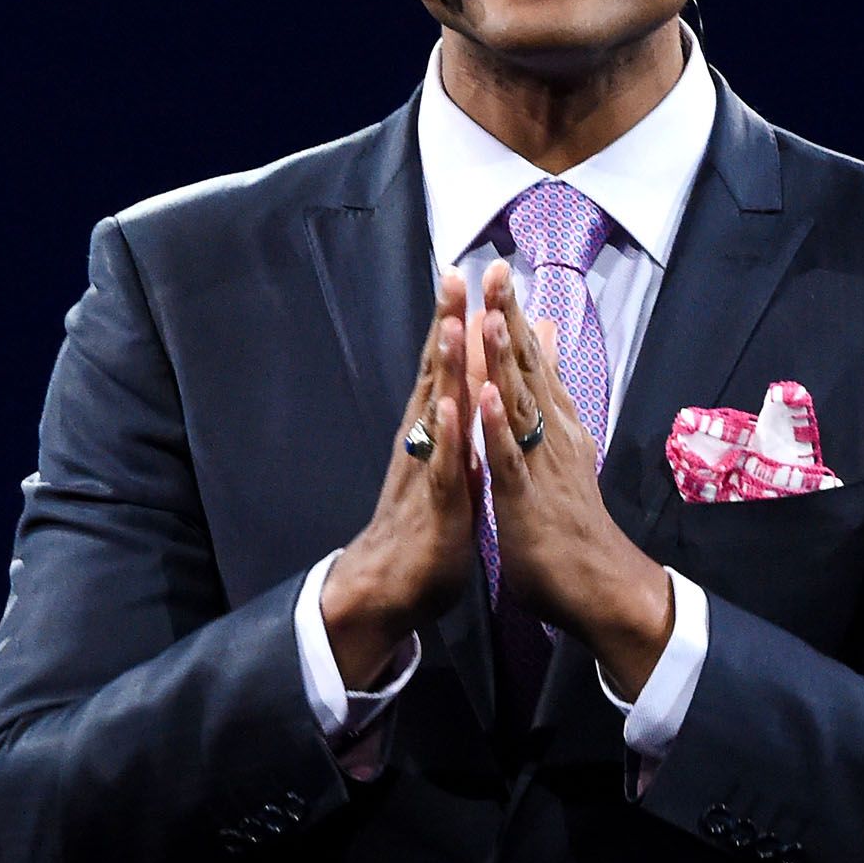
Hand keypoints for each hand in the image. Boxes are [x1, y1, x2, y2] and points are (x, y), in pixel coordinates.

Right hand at [321, 272, 478, 685]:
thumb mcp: (453, 469)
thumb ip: (461, 430)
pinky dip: (447, 434)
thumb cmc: (425, 529)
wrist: (390, 588)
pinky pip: (442, 464)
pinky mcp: (436, 504)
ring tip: (450, 322)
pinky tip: (449, 405)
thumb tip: (474, 395)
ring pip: (435, 410)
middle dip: (446, 324)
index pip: (445, 367)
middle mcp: (425, 440)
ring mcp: (427, 469)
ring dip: (441, 367)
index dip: (456, 322)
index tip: (469, 276)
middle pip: (434, 373)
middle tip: (453, 274)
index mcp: (434, 432)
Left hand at [472, 259, 675, 698]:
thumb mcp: (562, 458)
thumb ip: (555, 410)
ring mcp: (541, 464)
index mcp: (556, 428)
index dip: (518, 316)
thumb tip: (555, 368)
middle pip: (530, 367)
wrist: (601, 586)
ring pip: (519, 402)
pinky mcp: (527, 498)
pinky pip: (507, 456)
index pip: (536, 362)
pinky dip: (494, 424)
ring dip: (503, 359)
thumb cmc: (572, 527)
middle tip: (498, 269)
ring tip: (490, 314)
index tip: (502, 273)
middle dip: (511, 317)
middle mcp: (553, 436)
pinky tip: (482, 394)